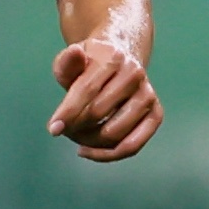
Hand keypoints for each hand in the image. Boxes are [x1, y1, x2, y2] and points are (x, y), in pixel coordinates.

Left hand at [47, 40, 160, 161]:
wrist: (119, 61)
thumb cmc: (89, 65)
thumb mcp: (72, 59)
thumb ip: (67, 62)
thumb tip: (74, 54)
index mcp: (113, 58)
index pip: (87, 90)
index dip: (68, 112)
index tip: (53, 130)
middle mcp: (135, 75)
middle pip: (98, 113)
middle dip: (74, 126)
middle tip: (63, 128)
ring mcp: (148, 95)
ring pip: (114, 133)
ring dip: (88, 142)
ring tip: (75, 136)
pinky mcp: (155, 114)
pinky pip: (132, 145)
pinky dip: (107, 154)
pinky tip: (88, 150)